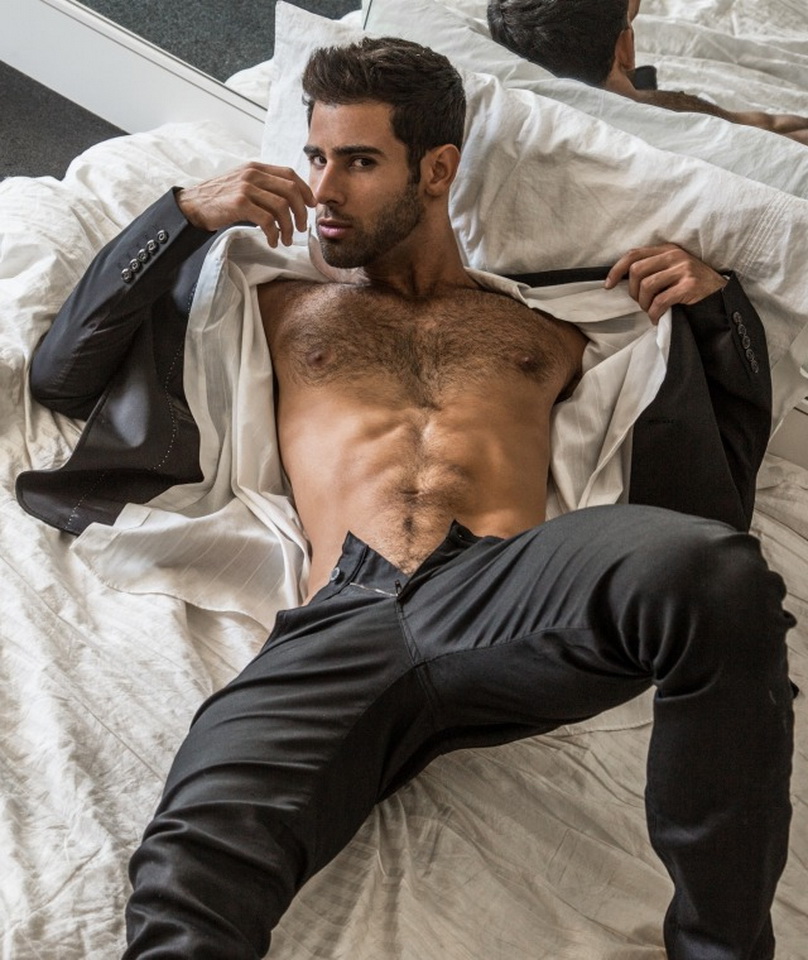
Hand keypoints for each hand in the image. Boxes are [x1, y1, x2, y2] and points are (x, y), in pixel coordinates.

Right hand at [176, 162, 314, 245]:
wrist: (193, 205)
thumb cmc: (220, 199)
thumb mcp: (244, 185)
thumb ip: (264, 188)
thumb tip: (291, 203)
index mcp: (256, 167)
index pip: (289, 174)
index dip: (304, 190)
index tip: (311, 206)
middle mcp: (253, 174)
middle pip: (291, 191)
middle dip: (301, 212)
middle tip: (301, 228)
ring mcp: (246, 187)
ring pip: (282, 207)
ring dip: (289, 228)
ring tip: (286, 240)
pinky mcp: (240, 203)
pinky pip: (267, 220)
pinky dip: (274, 234)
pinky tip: (272, 241)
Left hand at [604, 243, 726, 323]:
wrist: (720, 295)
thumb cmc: (692, 285)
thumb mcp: (673, 270)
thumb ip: (653, 269)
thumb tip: (623, 280)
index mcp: (667, 250)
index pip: (634, 255)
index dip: (616, 270)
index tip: (608, 285)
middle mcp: (674, 256)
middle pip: (636, 271)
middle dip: (633, 292)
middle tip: (642, 303)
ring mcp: (683, 269)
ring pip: (646, 286)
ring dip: (644, 304)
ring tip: (652, 311)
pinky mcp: (689, 285)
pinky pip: (661, 301)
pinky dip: (655, 313)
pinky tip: (658, 317)